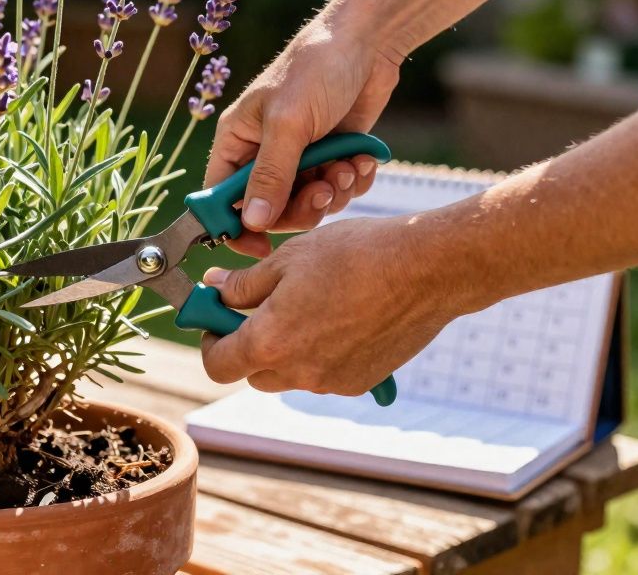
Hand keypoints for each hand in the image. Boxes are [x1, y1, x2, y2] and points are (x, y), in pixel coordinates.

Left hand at [197, 214, 477, 394]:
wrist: (427, 269)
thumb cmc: (355, 255)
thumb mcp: (288, 259)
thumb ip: (243, 284)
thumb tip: (214, 289)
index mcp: (269, 341)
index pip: (217, 364)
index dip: (210, 341)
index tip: (216, 319)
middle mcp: (298, 372)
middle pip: (252, 374)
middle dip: (248, 345)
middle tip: (259, 308)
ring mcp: (331, 381)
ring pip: (289, 375)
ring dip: (284, 350)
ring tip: (306, 307)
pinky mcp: (361, 383)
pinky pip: (324, 375)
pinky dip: (319, 354)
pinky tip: (338, 317)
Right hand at [205, 19, 400, 256]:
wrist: (369, 41)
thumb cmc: (316, 67)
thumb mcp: (289, 123)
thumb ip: (271, 175)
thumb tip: (251, 222)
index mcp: (237, 141)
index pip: (222, 199)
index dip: (236, 228)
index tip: (261, 248)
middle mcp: (263, 154)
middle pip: (269, 211)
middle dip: (301, 207)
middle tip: (323, 192)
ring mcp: (298, 157)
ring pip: (307, 204)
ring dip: (332, 192)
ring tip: (347, 166)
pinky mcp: (330, 157)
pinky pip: (336, 191)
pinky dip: (351, 181)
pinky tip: (361, 159)